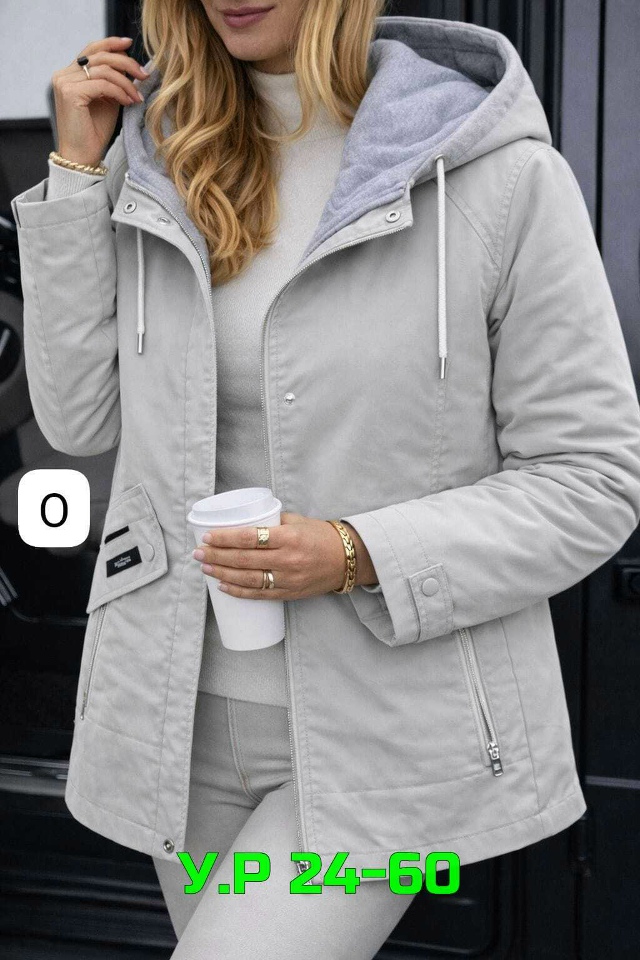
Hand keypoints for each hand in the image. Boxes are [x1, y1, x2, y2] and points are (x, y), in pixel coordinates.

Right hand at [51, 36, 148, 167]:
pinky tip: (128, 102)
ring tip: (137, 98)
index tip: (130, 44)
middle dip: (126, 63)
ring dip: (126, 83)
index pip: (91, 50)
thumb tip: (130, 65)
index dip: (111, 44)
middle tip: (144, 75)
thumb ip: (114, 82)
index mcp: (70, 74)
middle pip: (100, 56)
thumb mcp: (107, 101)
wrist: (82, 157)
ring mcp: (65, 83)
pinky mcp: (70, 93)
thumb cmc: (94, 132)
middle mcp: (63, 75)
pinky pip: (102, 84)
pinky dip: (119, 92)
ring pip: (104, 70)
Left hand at [191, 512, 369, 600]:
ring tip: (205, 568)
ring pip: (248, 579)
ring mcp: (288, 579)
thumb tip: (244, 522)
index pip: (249, 538)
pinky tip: (223, 587)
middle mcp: (287, 560)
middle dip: (216, 556)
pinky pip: (259, 595)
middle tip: (197, 553)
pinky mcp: (289, 593)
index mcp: (288, 537)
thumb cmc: (321, 536)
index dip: (225, 538)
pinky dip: (239, 592)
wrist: (347, 559)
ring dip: (222, 574)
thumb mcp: (298, 521)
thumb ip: (272, 522)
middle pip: (243, 560)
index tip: (207, 537)